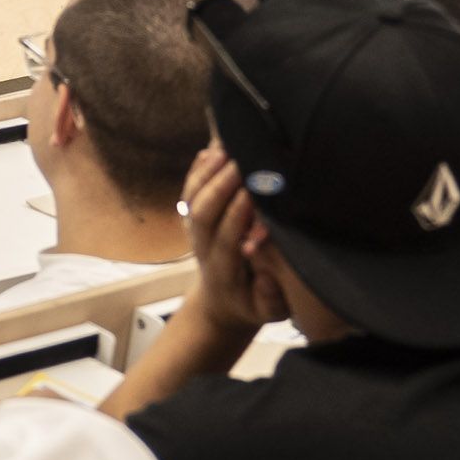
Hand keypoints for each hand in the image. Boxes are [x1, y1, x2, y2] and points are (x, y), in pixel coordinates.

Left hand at [178, 142, 283, 335]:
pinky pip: (190, 192)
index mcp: (223, 270)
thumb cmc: (253, 303)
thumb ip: (270, 297)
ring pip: (192, 200)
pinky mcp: (192, 221)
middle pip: (203, 214)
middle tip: (239, 162)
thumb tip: (268, 277)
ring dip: (206, 173)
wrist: (224, 303)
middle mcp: (203, 248)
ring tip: (224, 148)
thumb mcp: (268, 311)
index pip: (225, 238)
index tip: (251, 192)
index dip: (236, 215)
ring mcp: (194, 233)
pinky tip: (212, 148)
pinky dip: (198, 170)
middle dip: (219, 187)